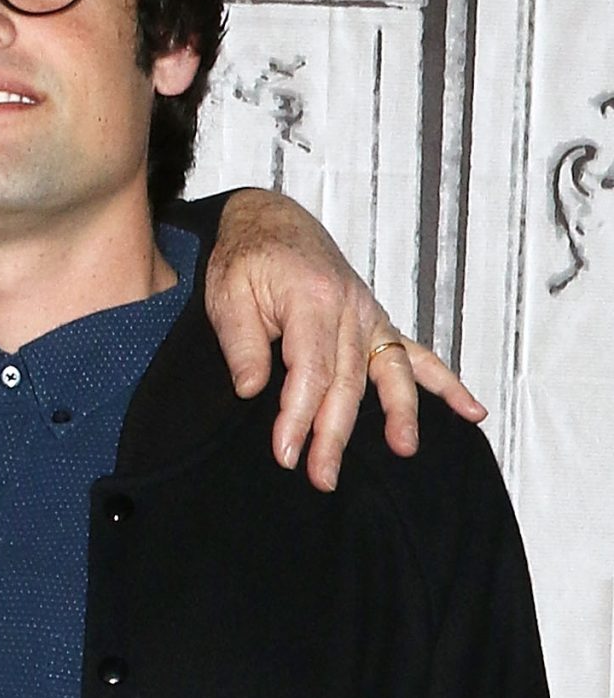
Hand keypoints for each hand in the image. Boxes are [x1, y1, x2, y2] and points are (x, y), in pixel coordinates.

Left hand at [205, 190, 485, 491]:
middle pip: (348, 382)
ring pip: (388, 372)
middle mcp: (350, 309)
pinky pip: (416, 355)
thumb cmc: (245, 258)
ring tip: (404, 448)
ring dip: (399, 413)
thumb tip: (250, 391)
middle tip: (323, 476)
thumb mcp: (227, 295)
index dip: (298, 417)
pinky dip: (445, 383)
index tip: (285, 454)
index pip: (311, 371)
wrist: (269, 221)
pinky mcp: (377, 323)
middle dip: (336, 433)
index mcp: (312, 301)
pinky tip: (470, 411)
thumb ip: (242, 344)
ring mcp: (369, 316)